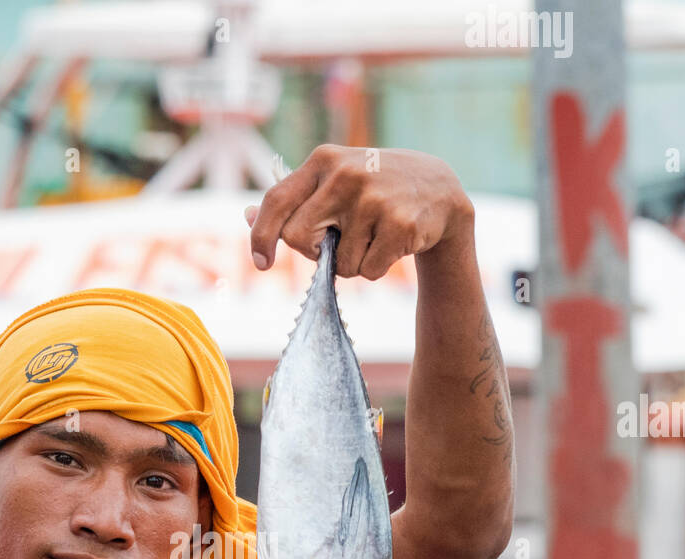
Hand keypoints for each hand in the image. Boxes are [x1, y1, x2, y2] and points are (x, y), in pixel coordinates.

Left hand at [244, 145, 472, 278]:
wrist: (438, 189)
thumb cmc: (374, 190)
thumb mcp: (333, 182)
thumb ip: (293, 200)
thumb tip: (246, 215)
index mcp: (323, 160)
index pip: (276, 202)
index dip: (261, 237)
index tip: (261, 263)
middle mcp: (345, 174)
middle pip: (299, 239)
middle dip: (314, 253)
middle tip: (336, 243)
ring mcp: (373, 198)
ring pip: (338, 264)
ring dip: (352, 263)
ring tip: (374, 237)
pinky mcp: (399, 224)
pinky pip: (367, 271)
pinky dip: (375, 268)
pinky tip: (391, 243)